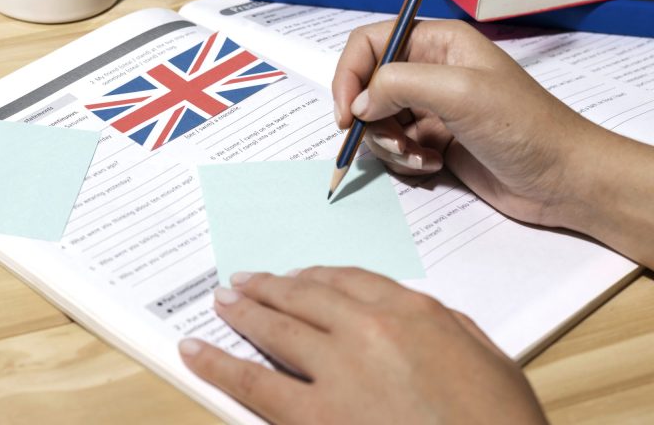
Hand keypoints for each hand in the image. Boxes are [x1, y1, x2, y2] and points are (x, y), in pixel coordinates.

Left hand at [179, 268, 546, 424]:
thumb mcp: (492, 363)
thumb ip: (449, 331)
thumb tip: (417, 316)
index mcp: (416, 312)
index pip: (354, 280)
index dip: (320, 276)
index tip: (301, 277)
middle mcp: (370, 329)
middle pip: (308, 295)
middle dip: (272, 287)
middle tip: (245, 282)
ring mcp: (338, 371)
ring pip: (276, 328)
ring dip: (243, 311)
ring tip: (220, 302)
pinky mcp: (315, 417)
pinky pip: (252, 382)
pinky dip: (217, 363)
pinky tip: (195, 351)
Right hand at [331, 20, 601, 230]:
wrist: (563, 179)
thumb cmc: (524, 126)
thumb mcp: (458, 92)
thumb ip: (397, 84)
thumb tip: (357, 105)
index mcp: (437, 42)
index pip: (368, 43)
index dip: (348, 75)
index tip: (346, 113)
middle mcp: (429, 70)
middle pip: (366, 86)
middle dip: (369, 119)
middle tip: (391, 141)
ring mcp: (431, 107)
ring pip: (376, 122)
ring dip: (389, 145)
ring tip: (420, 157)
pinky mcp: (433, 140)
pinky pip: (394, 147)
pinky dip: (404, 160)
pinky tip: (433, 166)